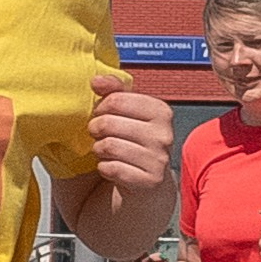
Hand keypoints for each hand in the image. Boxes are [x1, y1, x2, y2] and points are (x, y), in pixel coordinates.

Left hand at [89, 73, 171, 197]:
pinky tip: (111, 166)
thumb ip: (113, 90)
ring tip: (105, 150)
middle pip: (109, 123)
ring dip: (99, 149)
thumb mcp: (127, 111)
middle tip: (99, 134)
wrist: (146, 180)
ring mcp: (159, 159)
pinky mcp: (150, 181)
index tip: (101, 114)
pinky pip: (111, 168)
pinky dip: (104, 167)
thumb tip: (96, 80)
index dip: (100, 107)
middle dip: (96, 129)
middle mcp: (164, 134)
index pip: (115, 100)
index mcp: (161, 111)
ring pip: (109, 146)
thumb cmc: (133, 141)